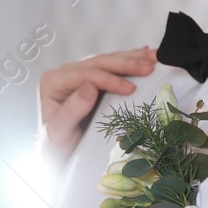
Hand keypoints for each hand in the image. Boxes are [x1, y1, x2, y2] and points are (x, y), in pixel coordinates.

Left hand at [38, 46, 156, 166]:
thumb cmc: (57, 147)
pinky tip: (144, 53)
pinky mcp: (91, 78)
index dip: (110, 79)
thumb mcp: (59, 134)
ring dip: (133, 58)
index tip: (131, 89)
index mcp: (53, 82)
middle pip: (99, 62)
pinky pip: (112, 65)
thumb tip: (90, 88)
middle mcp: (64, 73)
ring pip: (108, 60)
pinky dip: (130, 59)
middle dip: (127, 63)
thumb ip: (71, 112)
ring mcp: (78, 73)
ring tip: (155, 57)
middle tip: (150, 66)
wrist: (59, 154)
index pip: (85, 74)